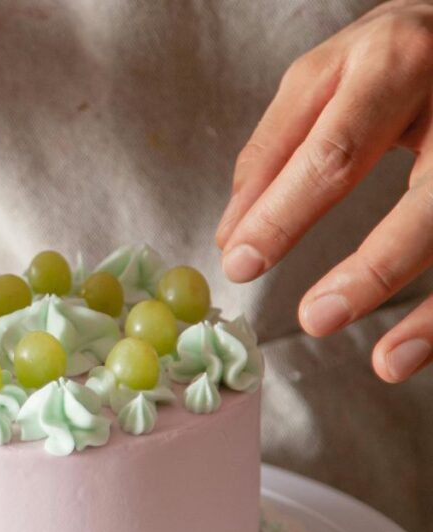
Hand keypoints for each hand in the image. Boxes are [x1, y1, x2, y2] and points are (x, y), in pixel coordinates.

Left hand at [215, 0, 432, 382]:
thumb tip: (231, 235)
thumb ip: (273, 152)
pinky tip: (418, 349)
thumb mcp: (322, 78)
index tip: (240, 263)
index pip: (331, 156)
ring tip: (388, 363)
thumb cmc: (387, 56)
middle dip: (370, 271)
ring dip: (432, 310)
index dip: (282, 216)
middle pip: (427, 200)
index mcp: (394, 66)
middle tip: (314, 319)